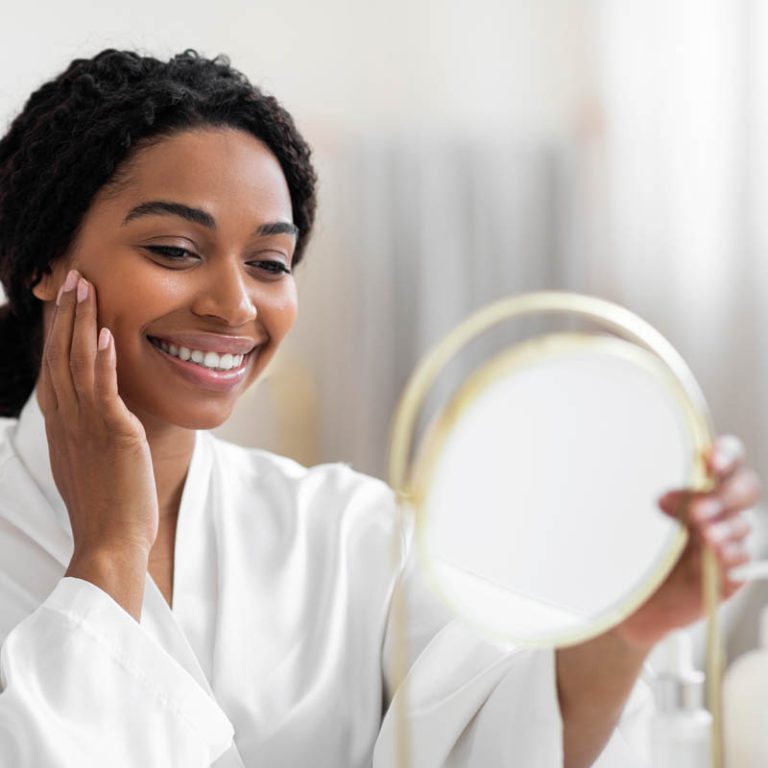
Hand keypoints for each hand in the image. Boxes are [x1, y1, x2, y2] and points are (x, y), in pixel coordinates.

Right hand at [40, 268, 158, 556]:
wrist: (109, 543)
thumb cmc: (103, 506)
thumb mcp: (87, 462)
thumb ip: (86, 432)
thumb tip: (95, 414)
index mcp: (61, 425)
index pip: (54, 367)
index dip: (57, 332)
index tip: (64, 302)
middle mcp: (66, 421)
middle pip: (59, 357)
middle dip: (65, 315)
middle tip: (72, 278)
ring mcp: (86, 427)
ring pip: (76, 364)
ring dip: (80, 323)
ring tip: (86, 288)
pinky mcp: (112, 436)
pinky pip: (102, 390)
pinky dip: (101, 360)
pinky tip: (104, 333)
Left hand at [613, 436, 760, 649]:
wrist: (637, 590)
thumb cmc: (637, 540)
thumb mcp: (639, 513)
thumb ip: (659, 500)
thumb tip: (664, 500)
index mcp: (701, 481)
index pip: (726, 457)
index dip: (726, 454)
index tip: (712, 460)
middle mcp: (720, 505)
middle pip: (745, 488)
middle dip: (725, 495)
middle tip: (696, 509)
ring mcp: (728, 537)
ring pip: (743, 523)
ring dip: (725, 526)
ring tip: (704, 533)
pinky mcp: (730, 569)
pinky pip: (742, 558)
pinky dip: (732, 553)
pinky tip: (718, 551)